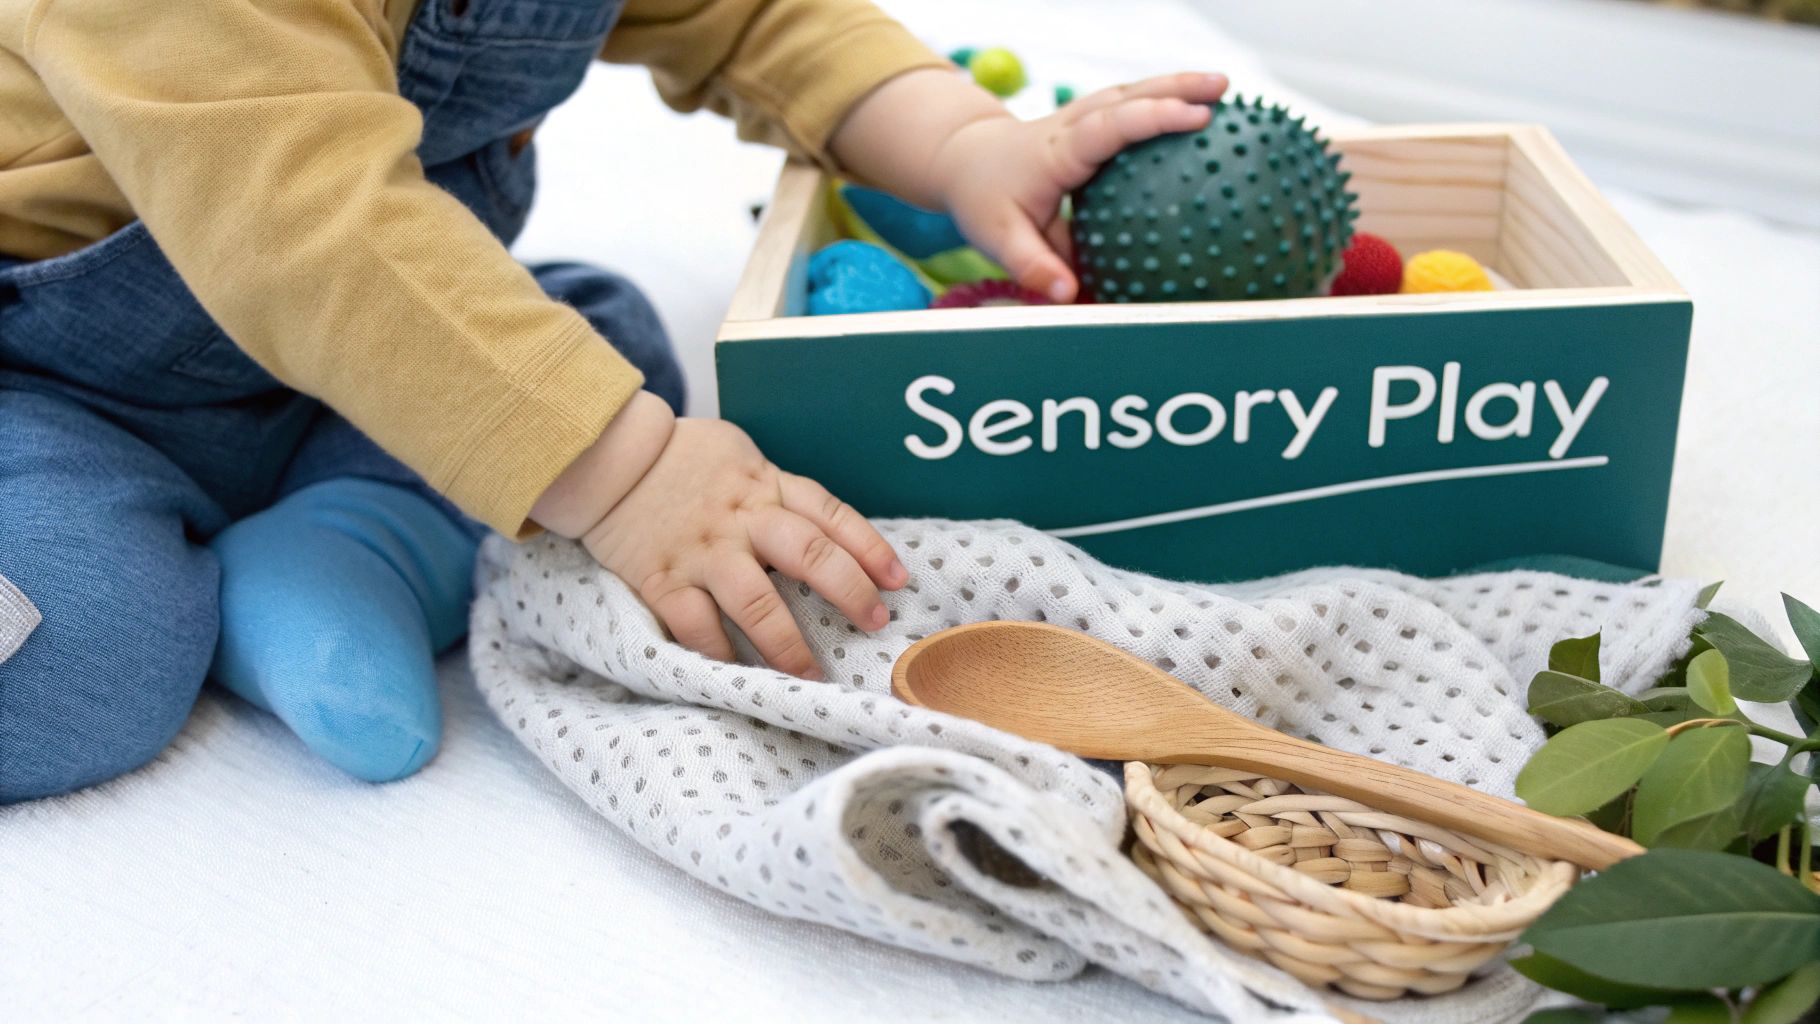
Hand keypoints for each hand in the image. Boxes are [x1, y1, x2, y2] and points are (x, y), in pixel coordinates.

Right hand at [576, 418, 906, 678]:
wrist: (609, 457)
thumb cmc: (684, 457)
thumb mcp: (741, 456)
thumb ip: (778, 490)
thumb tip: (823, 527)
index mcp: (765, 485)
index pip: (830, 514)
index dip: (869, 547)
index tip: (896, 579)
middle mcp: (741, 518)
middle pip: (808, 555)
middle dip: (848, 592)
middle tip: (873, 623)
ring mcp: (702, 551)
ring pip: (756, 601)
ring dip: (787, 643)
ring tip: (810, 677)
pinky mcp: (663, 578)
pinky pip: (695, 624)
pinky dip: (718, 653)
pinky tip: (739, 675)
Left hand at [931, 72, 1227, 302]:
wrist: (964, 161)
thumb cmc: (984, 202)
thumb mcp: (998, 239)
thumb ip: (1034, 266)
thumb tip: (1069, 295)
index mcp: (1055, 151)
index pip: (1108, 127)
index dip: (1152, 118)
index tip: (1195, 118)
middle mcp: (1071, 125)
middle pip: (1127, 96)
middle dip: (1176, 88)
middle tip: (1224, 89)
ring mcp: (1080, 117)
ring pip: (1132, 92)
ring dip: (1177, 85)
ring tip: (1225, 87)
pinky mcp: (1089, 121)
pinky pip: (1130, 106)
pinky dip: (1164, 100)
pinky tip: (1199, 109)